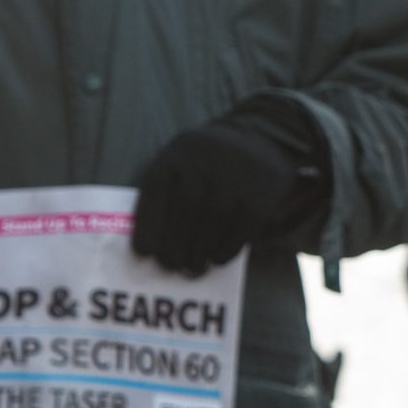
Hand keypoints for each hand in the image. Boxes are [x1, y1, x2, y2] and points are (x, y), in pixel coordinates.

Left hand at [132, 95, 323, 276]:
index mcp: (179, 152)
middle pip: (185, 208)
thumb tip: (154, 247)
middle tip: (172, 266)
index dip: (148, 225)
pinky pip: (242, 226)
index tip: (145, 253)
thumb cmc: (208, 167)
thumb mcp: (182, 164)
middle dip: (174, 245)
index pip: (156, 189)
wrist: (261, 141)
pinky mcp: (262, 191)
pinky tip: (217, 259)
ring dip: (199, 251)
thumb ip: (166, 195)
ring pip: (214, 219)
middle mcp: (206, 158)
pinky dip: (226, 248)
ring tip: (194, 267)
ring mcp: (237, 173)